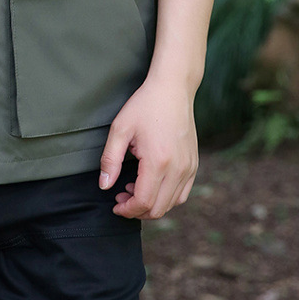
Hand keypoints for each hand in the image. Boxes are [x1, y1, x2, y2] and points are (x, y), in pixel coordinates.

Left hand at [98, 76, 198, 219]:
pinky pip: (182, 193)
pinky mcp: (194, 164)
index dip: (127, 210)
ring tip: (133, 188)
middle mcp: (178, 169)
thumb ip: (110, 160)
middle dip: (136, 210)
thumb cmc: (144, 106)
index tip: (115, 204)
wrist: (173, 89)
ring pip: (171, 203)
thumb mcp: (120, 129)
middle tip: (120, 197)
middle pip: (158, 209)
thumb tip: (104, 186)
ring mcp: (189, 167)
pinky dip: (166, 197)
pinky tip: (151, 184)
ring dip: (151, 204)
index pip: (143, 202)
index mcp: (158, 162)